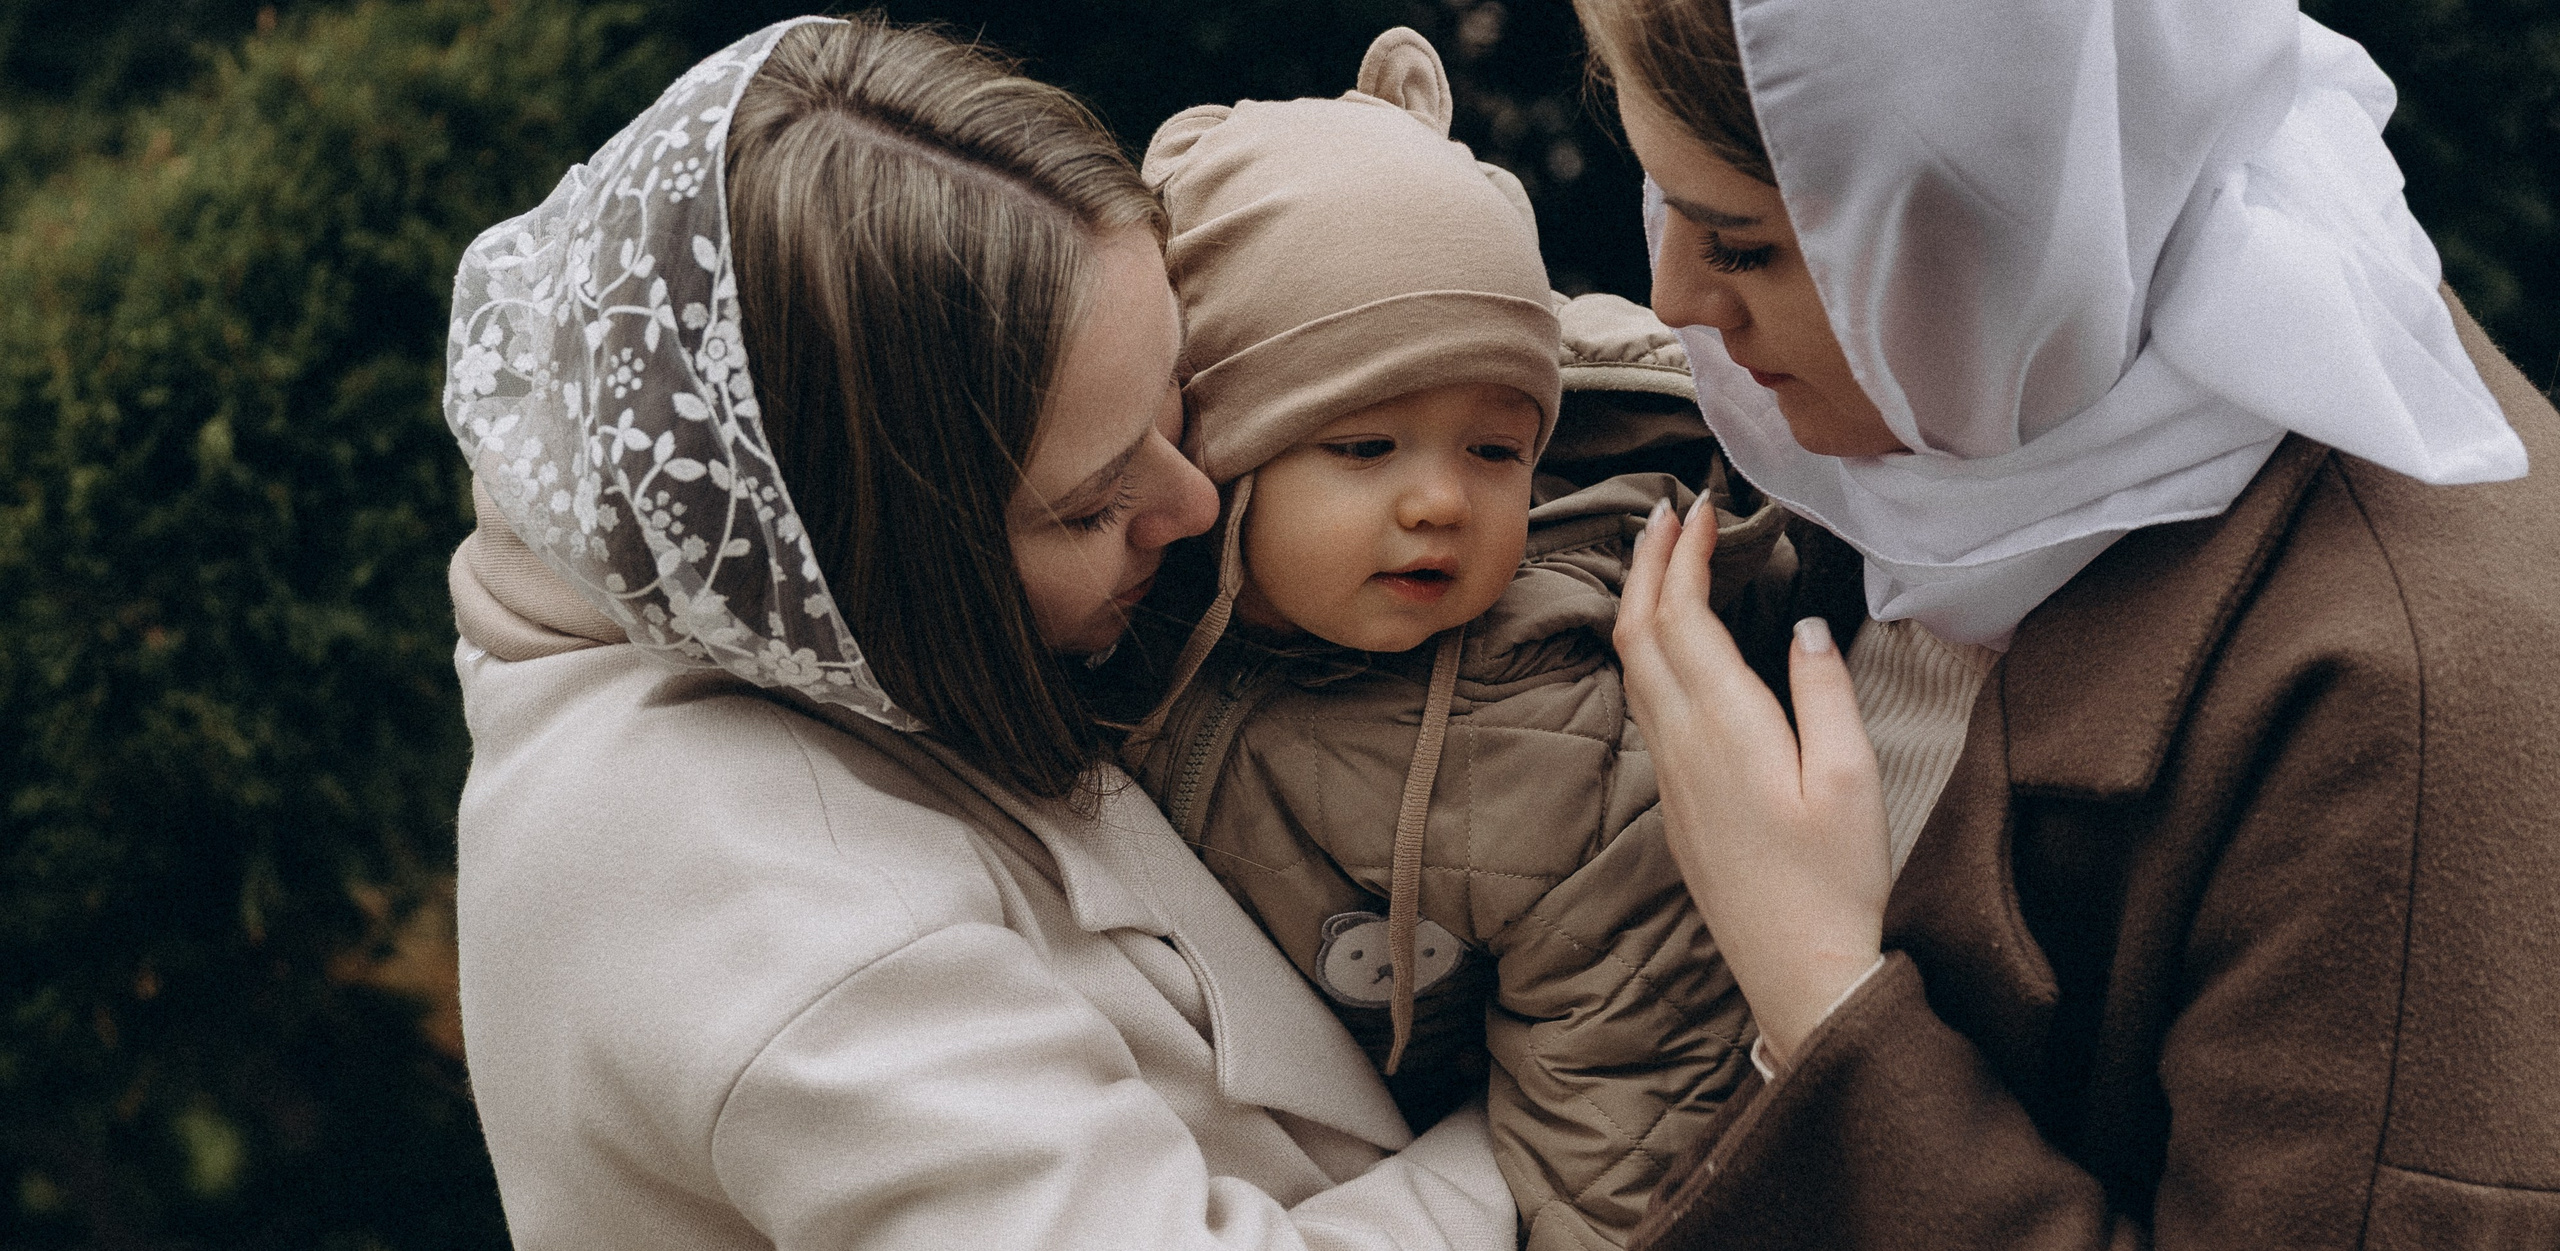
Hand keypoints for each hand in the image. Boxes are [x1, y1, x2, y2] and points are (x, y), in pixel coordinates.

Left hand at [1615, 499, 1891, 1067]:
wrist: (1800, 974)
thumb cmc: (1837, 883)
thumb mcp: (1852, 778)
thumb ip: (1825, 692)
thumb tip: (1806, 625)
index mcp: (1725, 728)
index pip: (1682, 617)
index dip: (1682, 555)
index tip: (1698, 506)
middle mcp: (1682, 746)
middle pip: (1639, 634)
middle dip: (1646, 564)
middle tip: (1664, 512)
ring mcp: (1671, 778)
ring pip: (1634, 671)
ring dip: (1640, 605)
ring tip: (1659, 561)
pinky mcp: (1676, 804)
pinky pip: (1645, 707)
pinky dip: (1649, 652)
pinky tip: (1671, 646)